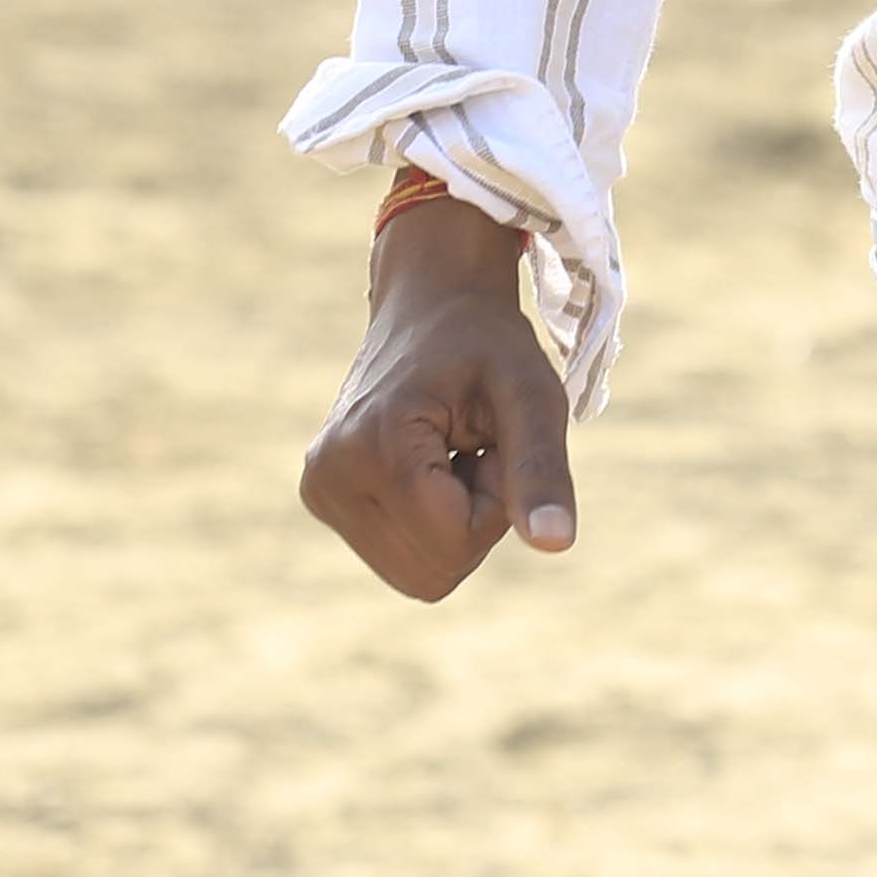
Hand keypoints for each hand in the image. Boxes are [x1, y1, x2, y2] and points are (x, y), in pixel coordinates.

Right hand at [298, 196, 580, 600]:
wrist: (431, 302)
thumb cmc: (489, 343)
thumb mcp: (531, 395)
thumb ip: (541, 469)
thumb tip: (557, 544)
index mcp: (374, 445)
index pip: (457, 543)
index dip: (498, 501)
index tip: (493, 437)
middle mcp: (329, 476)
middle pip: (434, 571)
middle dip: (475, 521)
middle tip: (475, 446)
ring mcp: (319, 490)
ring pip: (418, 573)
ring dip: (455, 525)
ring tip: (452, 452)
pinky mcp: (322, 497)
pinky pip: (399, 557)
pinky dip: (431, 523)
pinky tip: (430, 464)